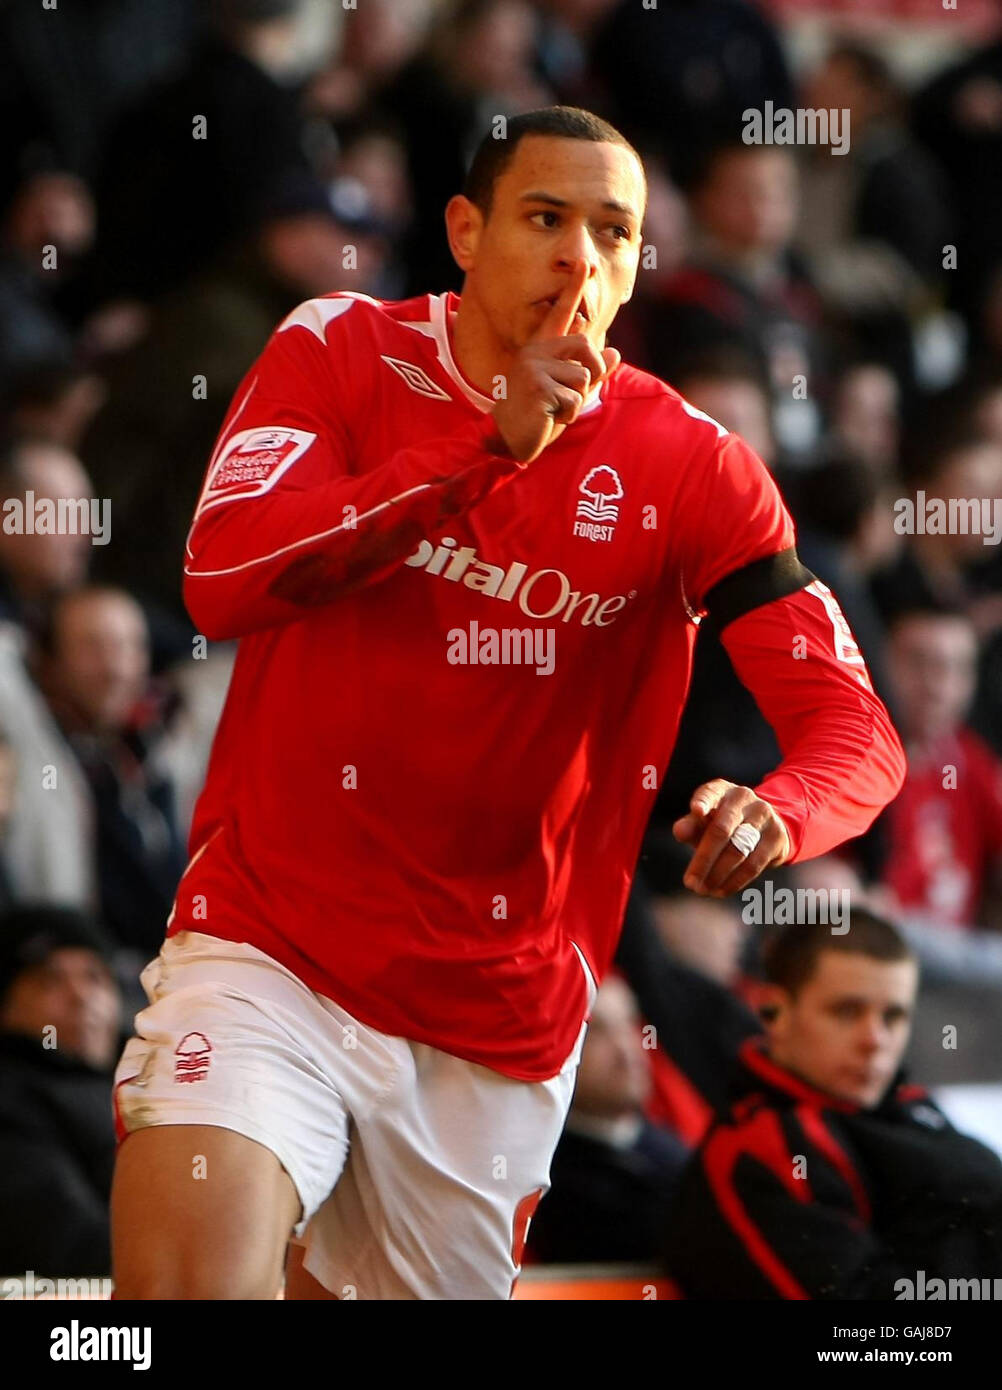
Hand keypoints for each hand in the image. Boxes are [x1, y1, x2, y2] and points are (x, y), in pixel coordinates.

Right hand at [491, 258, 620, 462]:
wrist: (507, 438)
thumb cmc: (537, 416)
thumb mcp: (568, 392)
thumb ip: (592, 373)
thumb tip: (615, 352)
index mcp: (542, 349)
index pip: (561, 313)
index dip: (573, 288)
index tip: (584, 262)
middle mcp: (536, 351)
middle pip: (585, 345)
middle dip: (592, 372)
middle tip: (576, 393)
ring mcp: (534, 367)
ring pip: (582, 377)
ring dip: (576, 400)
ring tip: (553, 409)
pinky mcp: (537, 386)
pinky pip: (572, 398)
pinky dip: (567, 414)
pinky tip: (547, 417)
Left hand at [672, 779, 790, 896]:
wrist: (764, 825)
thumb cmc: (722, 823)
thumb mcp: (704, 821)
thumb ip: (691, 825)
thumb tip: (679, 831)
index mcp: (720, 790)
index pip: (709, 792)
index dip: (703, 801)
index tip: (696, 810)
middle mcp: (743, 798)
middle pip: (721, 830)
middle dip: (703, 860)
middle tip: (690, 883)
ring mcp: (763, 816)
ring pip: (738, 850)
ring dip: (718, 875)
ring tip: (703, 890)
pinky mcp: (777, 837)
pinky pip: (753, 864)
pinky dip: (735, 881)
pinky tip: (721, 890)